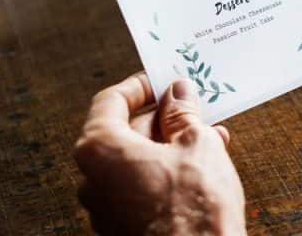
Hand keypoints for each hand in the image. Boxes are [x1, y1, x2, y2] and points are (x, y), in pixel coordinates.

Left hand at [73, 74, 245, 234]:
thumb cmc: (194, 206)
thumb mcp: (197, 143)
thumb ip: (183, 113)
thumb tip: (178, 93)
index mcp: (100, 149)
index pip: (110, 101)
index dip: (141, 86)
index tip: (164, 80)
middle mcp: (93, 179)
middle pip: (123, 132)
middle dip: (162, 117)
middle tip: (193, 107)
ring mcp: (105, 207)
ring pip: (136, 160)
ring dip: (169, 144)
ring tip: (209, 136)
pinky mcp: (122, 226)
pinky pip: (141, 186)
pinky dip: (166, 170)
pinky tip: (200, 166)